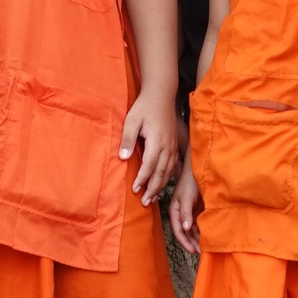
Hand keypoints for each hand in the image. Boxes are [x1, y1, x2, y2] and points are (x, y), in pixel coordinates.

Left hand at [120, 91, 183, 205]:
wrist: (161, 95)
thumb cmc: (144, 107)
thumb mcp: (131, 120)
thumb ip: (127, 139)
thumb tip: (123, 158)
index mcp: (156, 141)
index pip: (150, 165)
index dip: (143, 179)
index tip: (135, 189)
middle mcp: (167, 146)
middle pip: (161, 172)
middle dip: (153, 188)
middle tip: (145, 202)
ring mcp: (173, 146)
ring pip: (169, 171)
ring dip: (161, 186)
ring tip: (153, 198)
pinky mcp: (175, 145)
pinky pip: (173, 166)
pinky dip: (168, 177)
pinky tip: (163, 184)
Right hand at [169, 161, 202, 255]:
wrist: (200, 170)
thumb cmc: (190, 182)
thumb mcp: (186, 197)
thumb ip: (185, 213)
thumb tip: (185, 228)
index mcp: (175, 210)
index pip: (178, 230)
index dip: (184, 241)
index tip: (193, 250)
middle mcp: (181, 214)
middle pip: (185, 232)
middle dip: (191, 242)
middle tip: (200, 251)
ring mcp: (189, 213)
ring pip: (192, 230)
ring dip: (197, 238)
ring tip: (204, 247)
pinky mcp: (197, 211)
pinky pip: (199, 225)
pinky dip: (202, 231)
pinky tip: (208, 237)